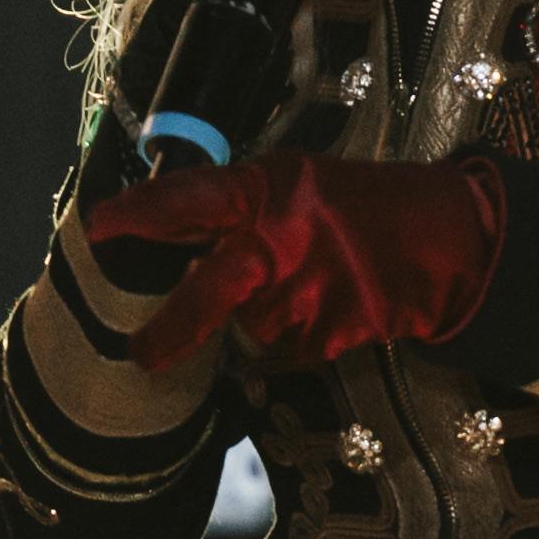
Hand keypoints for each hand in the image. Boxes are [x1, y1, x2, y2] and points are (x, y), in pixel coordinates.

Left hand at [87, 153, 506, 370]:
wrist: (442, 240)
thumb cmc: (358, 205)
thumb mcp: (292, 183)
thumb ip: (236, 209)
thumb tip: (172, 241)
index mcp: (265, 189)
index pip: (187, 198)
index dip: (138, 214)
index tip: (95, 227)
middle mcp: (279, 239)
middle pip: (206, 290)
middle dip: (171, 328)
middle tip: (139, 356)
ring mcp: (305, 290)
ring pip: (249, 325)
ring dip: (258, 318)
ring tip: (300, 287)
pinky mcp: (329, 331)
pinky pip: (285, 350)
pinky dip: (293, 339)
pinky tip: (321, 308)